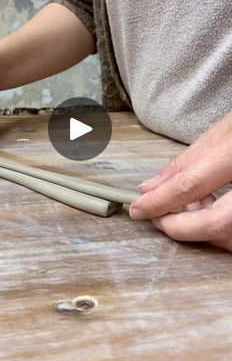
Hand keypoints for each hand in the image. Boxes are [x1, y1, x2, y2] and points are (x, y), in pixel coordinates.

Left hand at [130, 113, 231, 250]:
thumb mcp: (227, 130)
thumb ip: (189, 161)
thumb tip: (151, 186)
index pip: (192, 184)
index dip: (160, 201)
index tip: (138, 209)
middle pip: (219, 224)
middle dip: (182, 227)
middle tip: (161, 218)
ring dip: (205, 231)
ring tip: (191, 209)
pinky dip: (223, 230)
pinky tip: (214, 210)